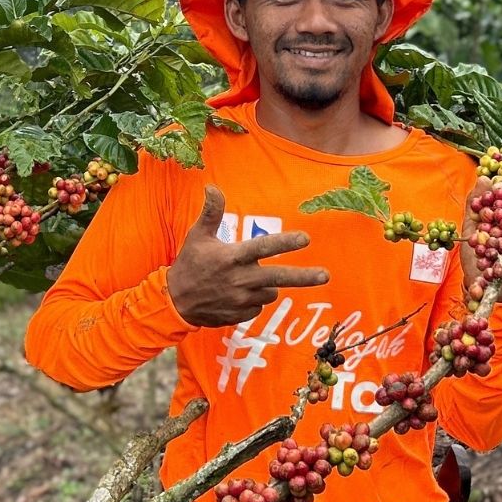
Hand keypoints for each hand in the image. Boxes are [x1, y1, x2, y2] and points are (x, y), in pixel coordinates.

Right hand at [165, 186, 329, 327]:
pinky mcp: (240, 315)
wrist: (175, 302)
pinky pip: (259, 306)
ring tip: (244, 280)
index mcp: (231, 257)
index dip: (285, 243)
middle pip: (279, 277)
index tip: (306, 238)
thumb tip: (212, 187)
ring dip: (266, 285)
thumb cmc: (189, 264)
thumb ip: (211, 212)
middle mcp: (240, 279)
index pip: (263, 247)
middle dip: (304, 277)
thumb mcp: (197, 236)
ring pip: (270, 291)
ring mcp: (241, 300)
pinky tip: (236, 295)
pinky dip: (254, 300)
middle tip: (325, 275)